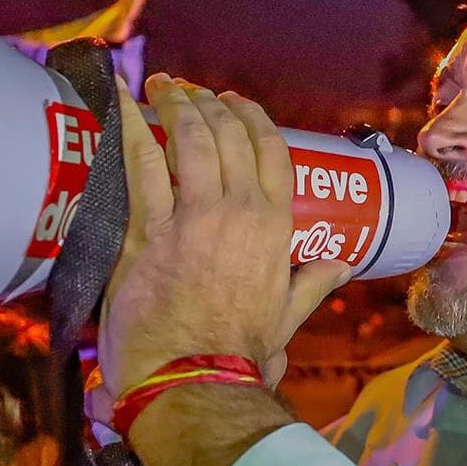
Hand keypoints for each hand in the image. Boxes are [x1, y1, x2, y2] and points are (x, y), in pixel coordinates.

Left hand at [96, 74, 348, 399]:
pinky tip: (124, 100)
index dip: (251, 116)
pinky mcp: (148, 229)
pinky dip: (132, 125)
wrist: (193, 379)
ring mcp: (193, 216)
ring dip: (175, 103)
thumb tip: (342, 265)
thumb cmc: (241, 353)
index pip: (271, 149)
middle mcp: (238, 210)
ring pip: (188, 139)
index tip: (233, 100)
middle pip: (226, 135)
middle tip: (188, 90)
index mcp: (275, 225)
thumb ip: (314, 283)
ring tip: (162, 86)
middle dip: (206, 102)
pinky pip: (141, 163)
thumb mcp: (289, 314)